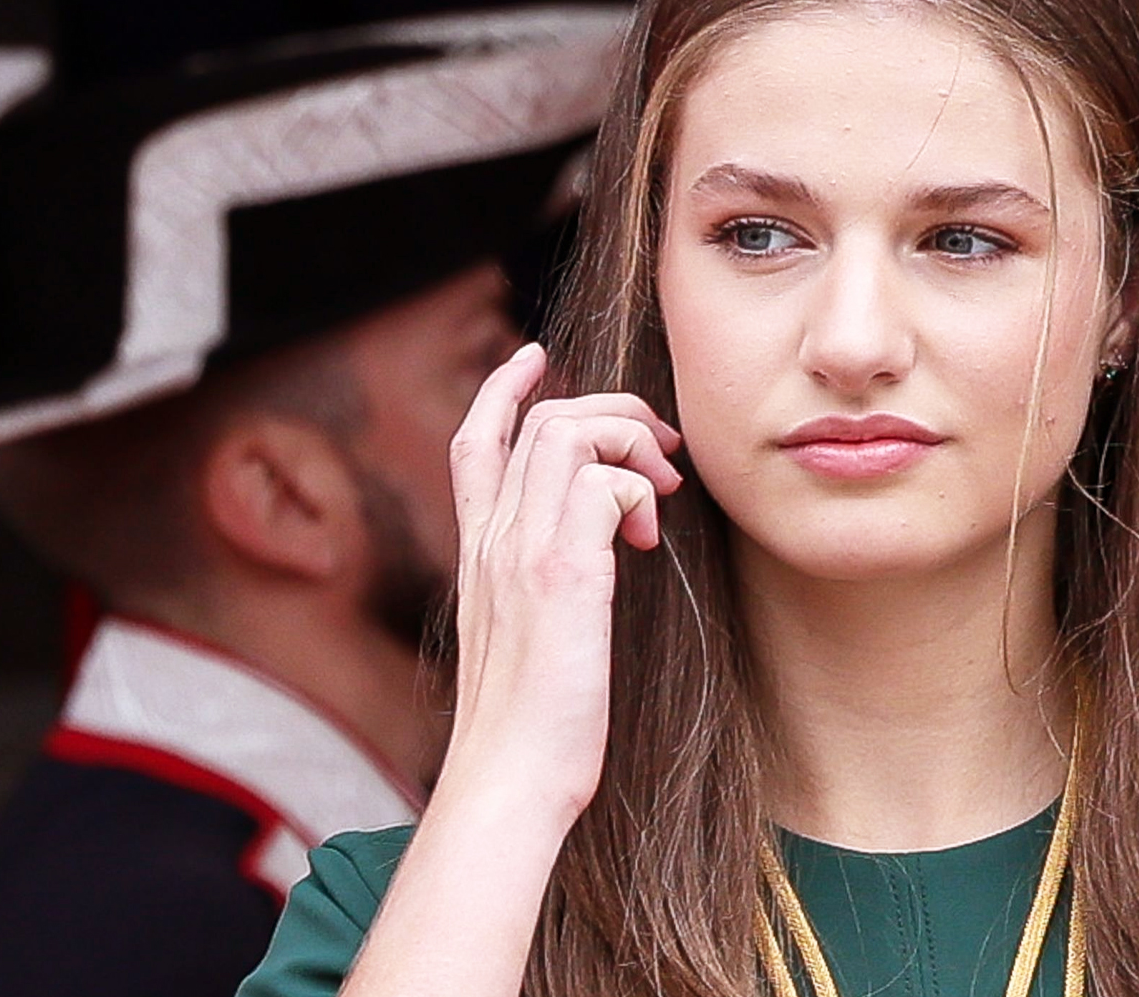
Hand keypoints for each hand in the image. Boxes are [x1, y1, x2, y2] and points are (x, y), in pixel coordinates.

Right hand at [441, 343, 682, 825]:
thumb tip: (592, 553)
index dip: (505, 389)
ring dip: (631, 442)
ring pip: (570, 432)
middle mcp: (491, 540)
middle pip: (541, 420)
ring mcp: (520, 552)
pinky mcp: (561, 574)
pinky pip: (603, 482)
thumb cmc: (530, 726)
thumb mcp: (525, 638)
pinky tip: (645, 541)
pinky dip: (636, 491)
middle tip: (662, 452)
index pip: (476, 442)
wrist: (509, 779)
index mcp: (477, 553)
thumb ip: (541, 584)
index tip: (536, 357)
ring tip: (662, 492)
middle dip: (611, 411)